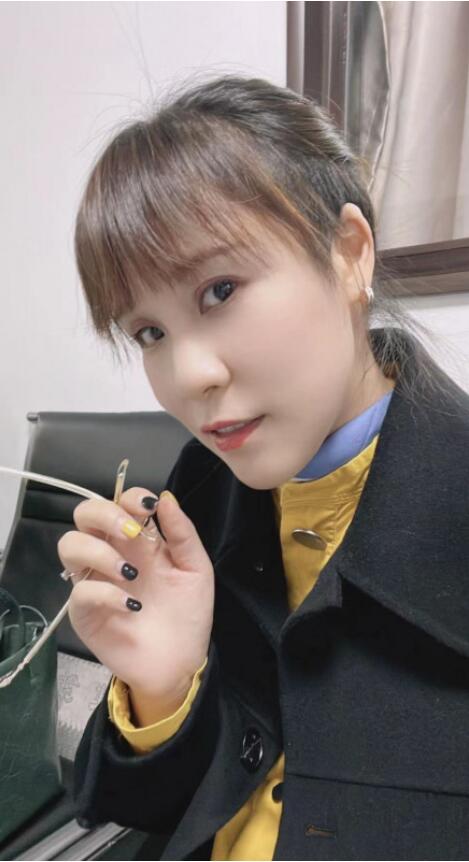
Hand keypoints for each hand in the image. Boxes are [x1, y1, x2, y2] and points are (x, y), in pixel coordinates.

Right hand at [58, 489, 213, 706]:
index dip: (129, 497)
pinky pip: (80, 591)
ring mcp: (95, 580)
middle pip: (84, 514)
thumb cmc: (188, 614)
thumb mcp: (195, 569)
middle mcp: (112, 553)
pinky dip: (105, 592)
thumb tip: (166, 498)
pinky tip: (131, 604)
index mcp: (139, 540)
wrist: (181, 662)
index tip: (148, 508)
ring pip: (69, 545)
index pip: (120, 502)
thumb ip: (182, 533)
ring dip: (99, 550)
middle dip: (105, 514)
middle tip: (131, 532)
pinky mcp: (85, 612)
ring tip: (130, 572)